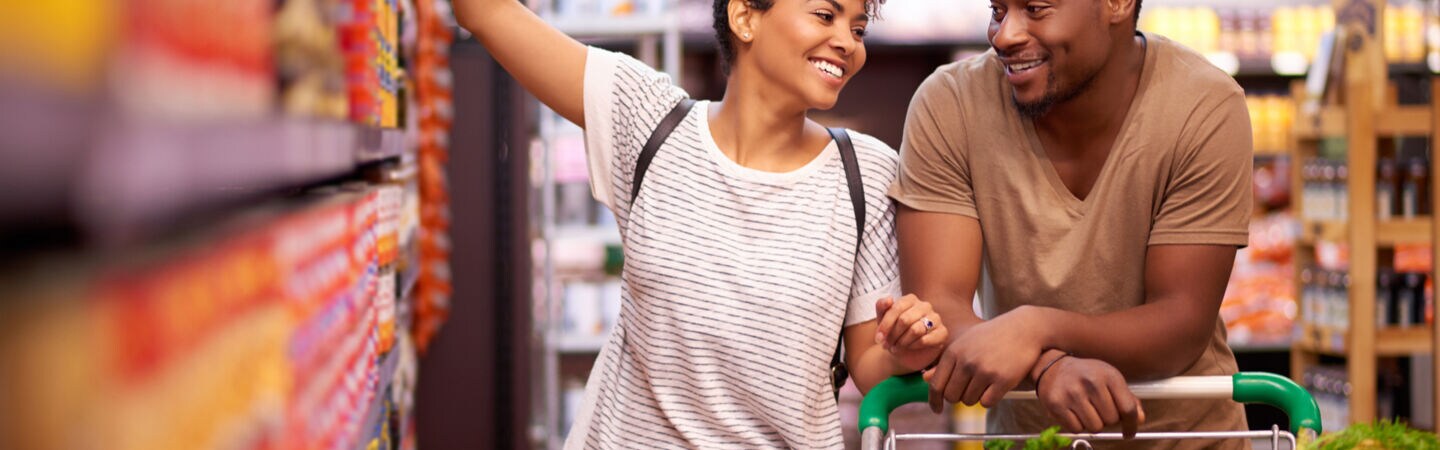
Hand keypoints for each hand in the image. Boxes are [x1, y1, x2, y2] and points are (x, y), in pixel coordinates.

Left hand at [874, 295, 948, 371]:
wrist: (905, 353)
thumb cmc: (894, 334)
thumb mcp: (882, 321)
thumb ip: (881, 307)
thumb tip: (889, 298)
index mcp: (910, 299)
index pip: (896, 308)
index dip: (885, 325)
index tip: (878, 338)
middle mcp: (925, 306)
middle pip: (905, 320)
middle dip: (893, 335)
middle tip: (887, 345)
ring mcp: (936, 318)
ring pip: (915, 330)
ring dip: (902, 342)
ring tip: (896, 347)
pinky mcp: (942, 332)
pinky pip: (925, 340)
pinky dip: (913, 346)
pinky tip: (909, 348)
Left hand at [922, 306, 1044, 411]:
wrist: (1024, 328)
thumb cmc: (993, 336)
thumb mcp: (966, 342)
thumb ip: (947, 362)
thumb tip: (925, 380)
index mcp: (954, 352)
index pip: (936, 385)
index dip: (934, 401)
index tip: (936, 409)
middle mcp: (966, 361)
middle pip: (951, 396)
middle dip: (958, 398)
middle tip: (969, 390)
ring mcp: (984, 370)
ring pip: (969, 401)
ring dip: (975, 398)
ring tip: (986, 384)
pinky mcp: (1002, 379)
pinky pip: (987, 402)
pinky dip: (990, 399)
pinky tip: (995, 387)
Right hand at [1035, 355, 1144, 437]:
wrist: (1052, 366)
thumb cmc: (1085, 374)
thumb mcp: (1109, 379)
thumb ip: (1127, 399)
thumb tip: (1139, 419)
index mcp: (1108, 375)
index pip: (1128, 408)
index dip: (1131, 425)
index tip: (1129, 432)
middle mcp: (1091, 382)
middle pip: (1112, 420)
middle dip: (1108, 420)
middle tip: (1099, 410)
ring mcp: (1072, 393)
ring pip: (1095, 427)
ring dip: (1093, 423)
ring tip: (1087, 410)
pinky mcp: (1056, 404)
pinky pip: (1077, 429)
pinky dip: (1078, 425)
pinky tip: (1074, 412)